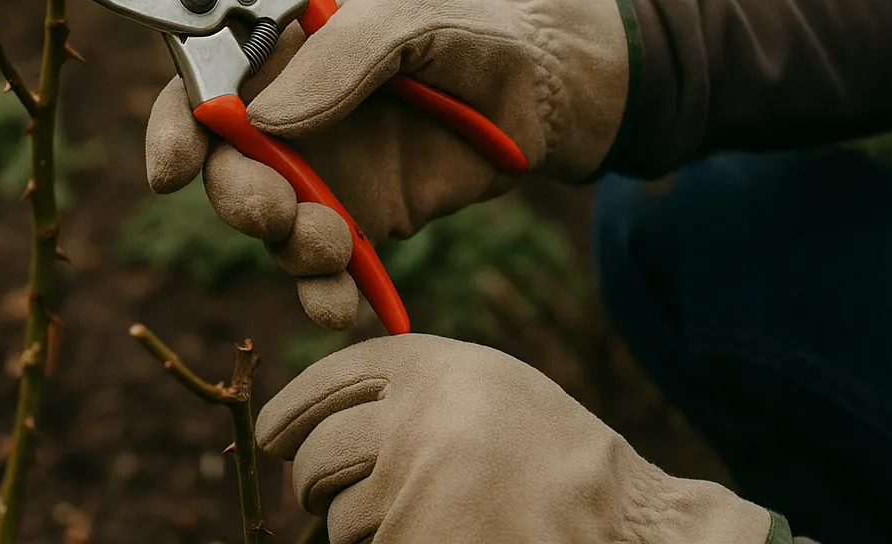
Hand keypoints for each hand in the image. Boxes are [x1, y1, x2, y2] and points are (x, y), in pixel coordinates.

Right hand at [145, 0, 630, 327]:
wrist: (538, 95)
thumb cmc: (467, 33)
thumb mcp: (410, 20)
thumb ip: (342, 55)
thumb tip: (263, 120)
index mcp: (280, 55)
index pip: (199, 85)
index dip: (173, 128)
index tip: (171, 172)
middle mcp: (284, 119)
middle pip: (224, 169)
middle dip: (239, 200)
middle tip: (277, 213)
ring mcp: (319, 176)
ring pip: (269, 229)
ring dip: (289, 248)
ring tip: (338, 245)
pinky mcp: (358, 226)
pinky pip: (321, 272)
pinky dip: (321, 296)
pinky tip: (341, 305)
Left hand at [258, 334, 774, 543]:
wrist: (622, 525)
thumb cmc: (552, 457)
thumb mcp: (483, 388)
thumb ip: (409, 387)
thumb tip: (313, 415)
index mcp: (431, 365)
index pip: (329, 381)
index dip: (290, 411)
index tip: (269, 436)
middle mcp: (413, 417)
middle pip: (318, 453)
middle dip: (315, 482)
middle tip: (329, 496)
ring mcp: (413, 486)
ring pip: (339, 517)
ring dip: (361, 529)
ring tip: (428, 521)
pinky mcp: (415, 539)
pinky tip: (438, 534)